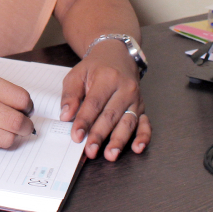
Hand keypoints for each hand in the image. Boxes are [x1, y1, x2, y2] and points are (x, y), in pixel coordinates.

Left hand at [59, 40, 151, 160]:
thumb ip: (70, 95)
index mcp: (107, 77)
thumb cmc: (95, 68)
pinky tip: (137, 148)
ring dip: (119, 140)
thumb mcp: (77, 74)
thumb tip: (66, 116)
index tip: (76, 136)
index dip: (85, 120)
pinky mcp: (142, 108)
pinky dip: (143, 137)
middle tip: (90, 151)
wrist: (117, 56)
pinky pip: (145, 123)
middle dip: (100, 135)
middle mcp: (125, 88)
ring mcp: (136, 99)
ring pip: (128, 122)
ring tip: (110, 155)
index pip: (95, 102)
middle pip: (111, 115)